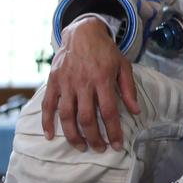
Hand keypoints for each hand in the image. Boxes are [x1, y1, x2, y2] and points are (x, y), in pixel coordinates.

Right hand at [41, 16, 139, 151]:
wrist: (82, 32)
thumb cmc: (105, 51)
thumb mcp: (123, 65)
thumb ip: (128, 89)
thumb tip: (136, 111)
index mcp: (102, 79)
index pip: (108, 112)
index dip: (113, 131)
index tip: (117, 145)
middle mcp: (83, 83)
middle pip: (86, 118)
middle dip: (93, 138)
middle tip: (99, 149)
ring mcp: (65, 83)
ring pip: (66, 115)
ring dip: (72, 135)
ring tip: (81, 147)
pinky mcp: (53, 82)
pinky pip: (48, 105)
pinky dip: (46, 122)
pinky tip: (50, 136)